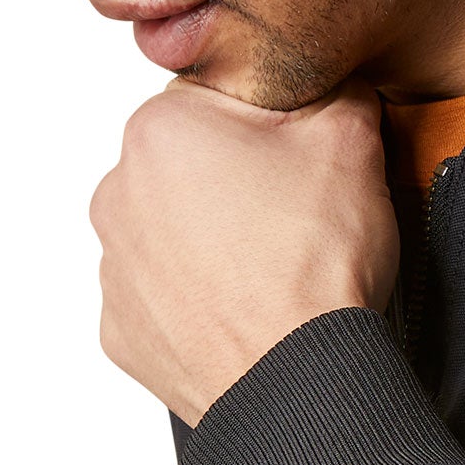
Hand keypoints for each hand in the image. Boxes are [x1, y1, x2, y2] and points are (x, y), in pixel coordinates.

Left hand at [89, 77, 399, 423]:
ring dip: (217, 243)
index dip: (275, 126)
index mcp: (160, 129)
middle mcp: (116, 192)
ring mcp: (113, 268)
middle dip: (240, 183)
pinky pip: (165, 298)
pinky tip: (249, 312)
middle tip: (298, 219)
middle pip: (192, 166)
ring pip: (174, 232)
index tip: (305, 160)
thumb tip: (331, 84)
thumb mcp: (351, 141)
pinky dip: (202, 301)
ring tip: (276, 272)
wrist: (298, 381)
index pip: (220, 100)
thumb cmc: (314, 265)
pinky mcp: (123, 331)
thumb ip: (336, 88)